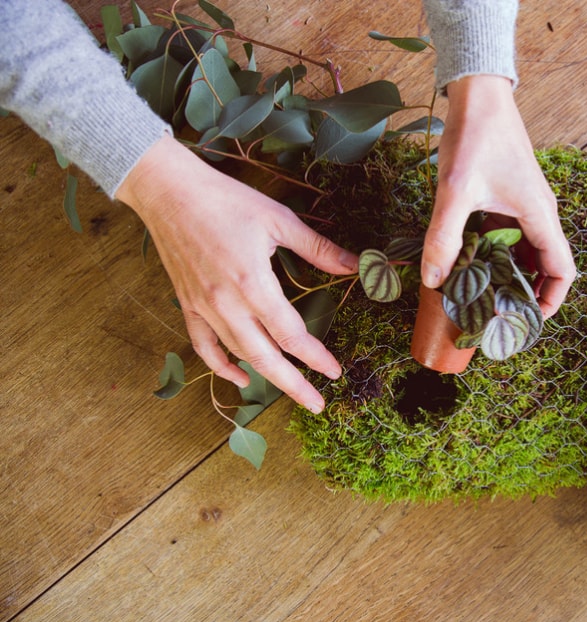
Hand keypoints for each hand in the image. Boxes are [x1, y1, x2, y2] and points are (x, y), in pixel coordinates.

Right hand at [116, 136, 356, 412]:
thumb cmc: (226, 200)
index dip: (314, 356)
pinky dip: (220, 366)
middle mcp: (226, 303)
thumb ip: (319, 249)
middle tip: (316, 404)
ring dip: (264, 376)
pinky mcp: (187, 304)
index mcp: (252, 283)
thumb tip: (355, 266)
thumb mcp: (279, 220)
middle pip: (264, 357)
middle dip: (293, 384)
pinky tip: (239, 378)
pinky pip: (202, 346)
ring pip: (236, 355)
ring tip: (289, 389)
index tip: (334, 371)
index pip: (290, 334)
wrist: (168, 191)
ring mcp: (203, 307)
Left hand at [422, 75, 575, 317]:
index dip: (550, 302)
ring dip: (510, 275)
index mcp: (540, 215)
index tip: (527, 323)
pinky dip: (496, 254)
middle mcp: (539, 213)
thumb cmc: (475, 136)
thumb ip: (444, 237)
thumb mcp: (455, 190)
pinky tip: (470, 263)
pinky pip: (510, 236)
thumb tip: (433, 281)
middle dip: (526, 295)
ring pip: (527, 252)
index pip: (562, 271)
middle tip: (497, 317)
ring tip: (482, 296)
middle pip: (545, 267)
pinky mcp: (509, 197)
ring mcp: (525, 205)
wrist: (478, 94)